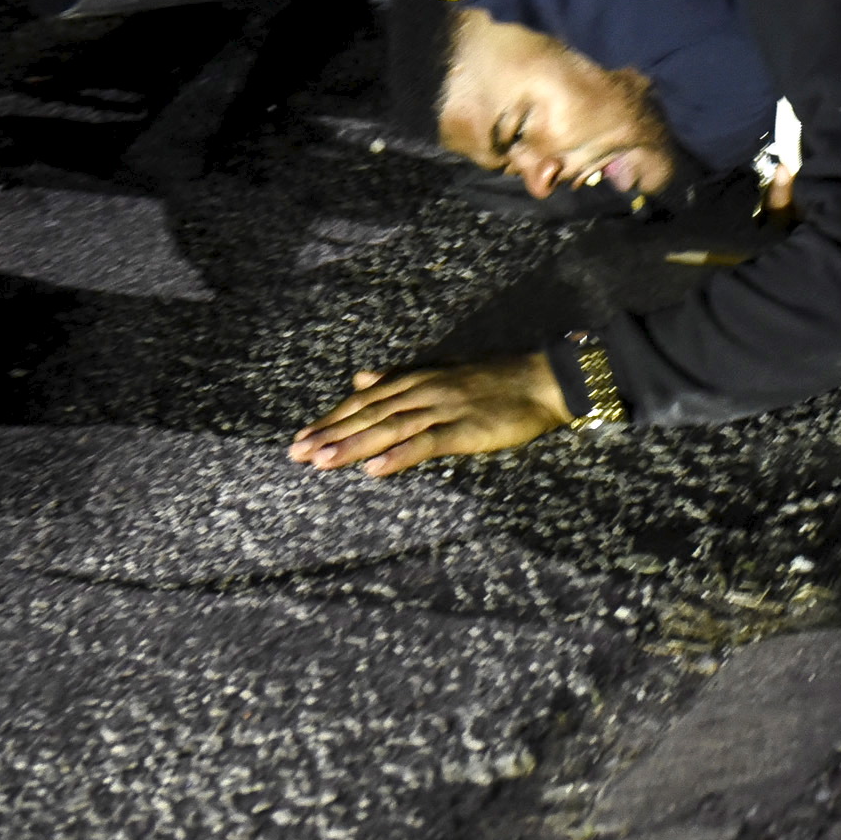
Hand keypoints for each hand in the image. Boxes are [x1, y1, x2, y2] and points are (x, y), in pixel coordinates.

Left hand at [289, 353, 572, 476]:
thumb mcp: (443, 370)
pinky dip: (399, 455)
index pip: (365, 400)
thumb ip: (400, 376)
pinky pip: (426, 443)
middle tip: (297, 454)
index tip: (302, 437)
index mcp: (416, 378)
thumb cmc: (496, 377)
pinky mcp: (465, 428)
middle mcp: (423, 390)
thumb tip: (360, 378)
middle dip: (331, 433)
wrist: (543, 377)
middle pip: (368, 413)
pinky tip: (375, 469)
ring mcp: (443, 407)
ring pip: (389, 427)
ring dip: (353, 445)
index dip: (332, 418)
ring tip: (322, 462)